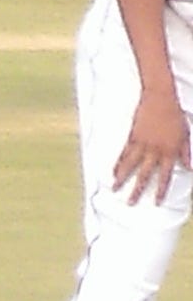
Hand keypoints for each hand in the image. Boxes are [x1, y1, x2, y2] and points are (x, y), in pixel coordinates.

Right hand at [112, 87, 190, 204]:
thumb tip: (190, 168)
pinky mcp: (132, 137)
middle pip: (144, 174)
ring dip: (122, 178)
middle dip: (137, 190)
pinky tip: (113, 171)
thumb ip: (186, 153)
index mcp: (169, 151)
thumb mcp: (185, 135)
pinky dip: (118, 164)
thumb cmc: (174, 115)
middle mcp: (154, 150)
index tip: (156, 202)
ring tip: (114, 188)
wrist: (160, 98)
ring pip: (130, 165)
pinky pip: (124, 154)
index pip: (165, 175)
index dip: (161, 190)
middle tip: (130, 203)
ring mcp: (141, 144)